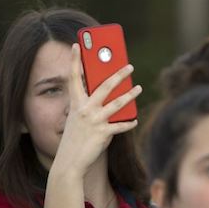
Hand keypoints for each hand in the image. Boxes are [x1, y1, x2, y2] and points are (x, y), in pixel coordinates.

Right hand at [52, 44, 141, 175]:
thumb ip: (89, 107)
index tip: (77, 45)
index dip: (76, 60)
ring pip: (117, 103)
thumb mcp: (78, 119)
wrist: (70, 162)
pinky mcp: (103, 134)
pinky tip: (135, 121)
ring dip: (130, 94)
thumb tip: (108, 97)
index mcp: (76, 104)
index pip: (74, 78)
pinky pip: (120, 126)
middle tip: (129, 66)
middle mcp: (85, 110)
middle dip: (118, 74)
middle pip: (104, 86)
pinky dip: (128, 123)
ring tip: (138, 87)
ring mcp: (94, 121)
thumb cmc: (75, 139)